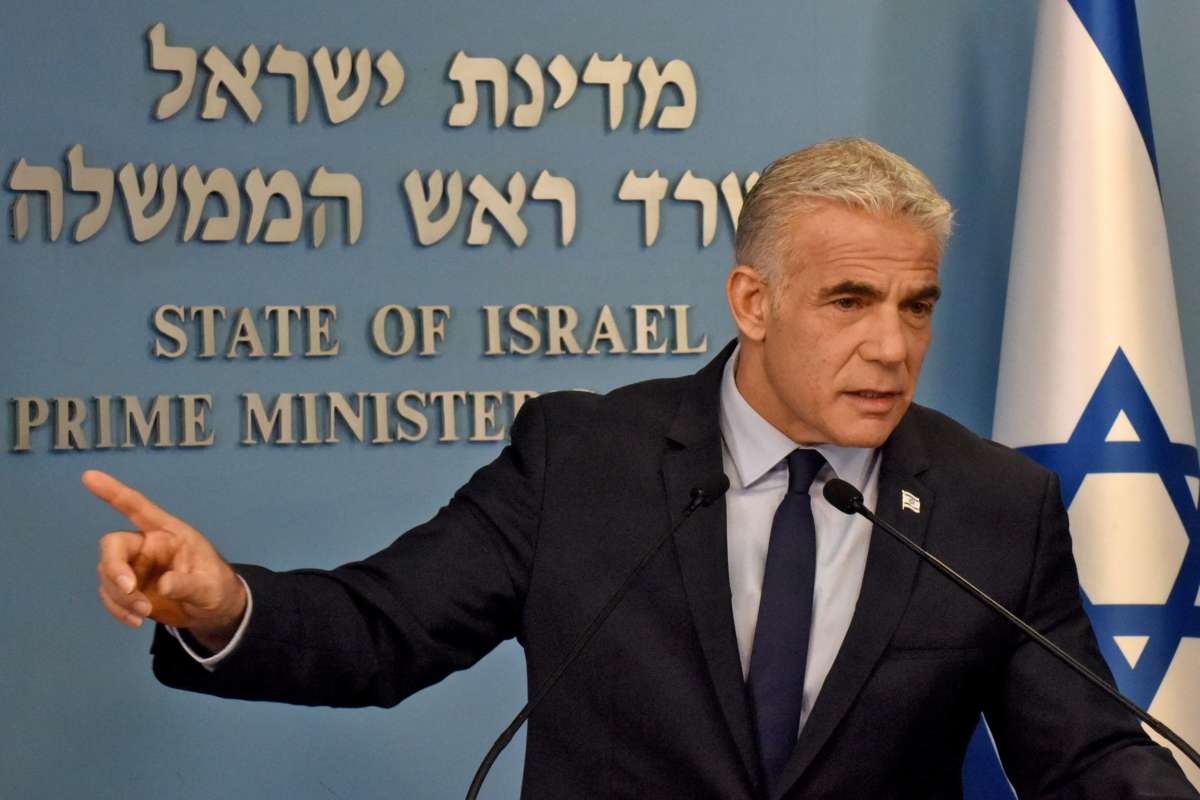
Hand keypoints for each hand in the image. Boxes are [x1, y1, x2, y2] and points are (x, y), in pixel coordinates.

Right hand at [85, 469, 246, 651]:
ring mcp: (135, 567)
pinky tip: (135, 621)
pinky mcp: (129, 589)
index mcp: (168, 533)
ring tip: (144, 613)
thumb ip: (188, 584)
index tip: (89, 477)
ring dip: (120, 597)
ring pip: (108, 574)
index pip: (138, 507)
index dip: (114, 492)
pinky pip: (110, 595)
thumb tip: (164, 585)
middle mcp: (146, 545)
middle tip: (130, 590)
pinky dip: (118, 609)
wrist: (212, 612)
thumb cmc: (216, 587)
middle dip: (114, 567)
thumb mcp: (209, 586)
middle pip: (113, 545)